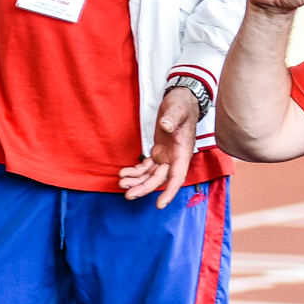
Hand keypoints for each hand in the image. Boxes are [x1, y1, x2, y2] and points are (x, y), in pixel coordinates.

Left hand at [120, 89, 198, 207]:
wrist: (181, 100)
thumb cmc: (182, 105)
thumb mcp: (177, 109)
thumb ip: (172, 118)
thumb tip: (165, 126)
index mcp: (182, 152)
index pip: (177, 177)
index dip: (169, 191)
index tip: (159, 204)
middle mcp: (175, 158)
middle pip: (159, 179)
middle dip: (144, 188)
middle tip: (128, 194)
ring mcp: (166, 156)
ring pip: (151, 175)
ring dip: (137, 181)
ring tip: (122, 183)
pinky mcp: (158, 152)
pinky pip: (146, 167)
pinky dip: (135, 171)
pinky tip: (124, 173)